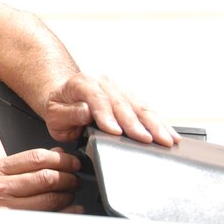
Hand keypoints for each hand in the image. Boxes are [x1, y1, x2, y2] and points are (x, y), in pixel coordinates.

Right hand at [0, 148, 81, 211]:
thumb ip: (24, 164)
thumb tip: (55, 154)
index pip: (36, 158)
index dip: (60, 159)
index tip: (71, 162)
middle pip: (45, 177)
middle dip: (67, 177)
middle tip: (74, 179)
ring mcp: (5, 208)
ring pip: (49, 198)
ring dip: (67, 195)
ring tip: (70, 193)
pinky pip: (48, 218)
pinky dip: (66, 213)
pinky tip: (72, 209)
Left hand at [44, 73, 179, 146]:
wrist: (62, 95)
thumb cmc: (58, 107)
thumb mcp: (54, 113)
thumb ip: (69, 113)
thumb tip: (86, 112)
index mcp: (81, 84)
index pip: (97, 99)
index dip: (107, 116)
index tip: (115, 132)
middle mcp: (103, 83)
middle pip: (122, 103)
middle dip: (137, 123)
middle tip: (149, 140)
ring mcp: (117, 89)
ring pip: (139, 105)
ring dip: (154, 123)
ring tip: (167, 138)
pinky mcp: (128, 97)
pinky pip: (145, 108)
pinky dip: (158, 121)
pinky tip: (170, 132)